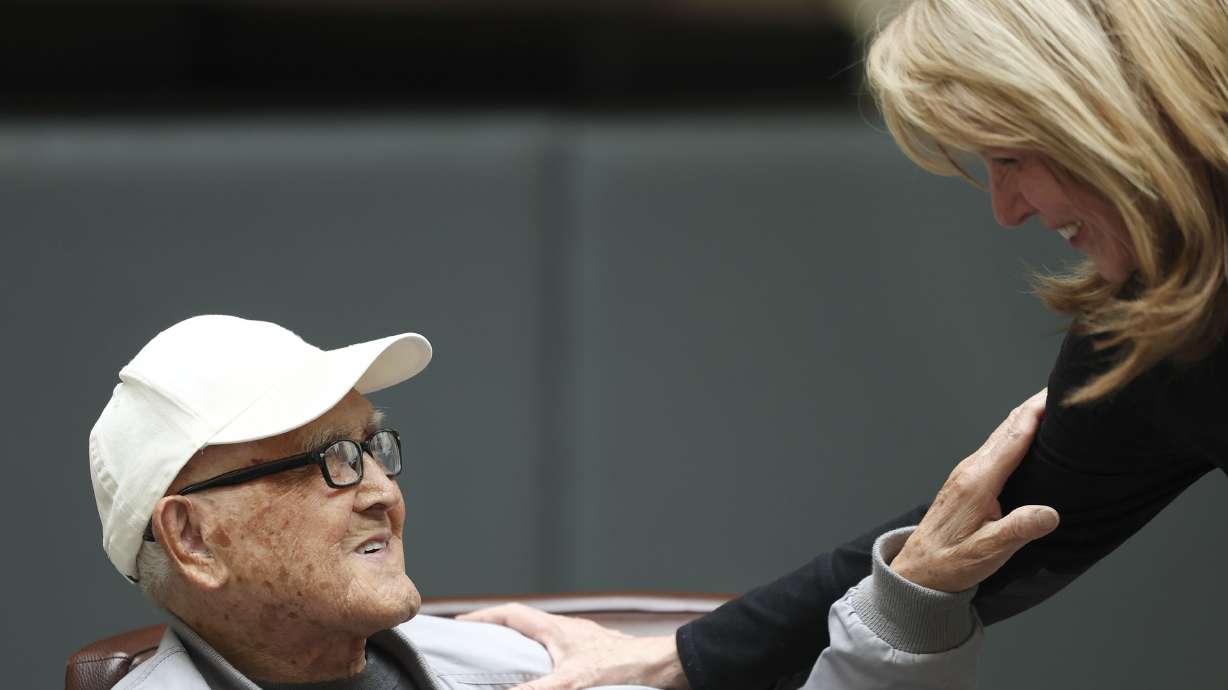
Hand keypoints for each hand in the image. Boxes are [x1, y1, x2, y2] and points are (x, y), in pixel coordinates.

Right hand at [456, 603, 688, 689]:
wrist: (655, 664)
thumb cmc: (618, 666)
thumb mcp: (571, 681)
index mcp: (554, 628)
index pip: (510, 613)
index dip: (483, 616)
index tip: (461, 623)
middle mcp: (564, 627)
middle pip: (521, 620)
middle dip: (495, 626)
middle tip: (474, 638)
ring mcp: (577, 637)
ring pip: (538, 632)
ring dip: (517, 638)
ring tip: (499, 654)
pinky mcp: (589, 649)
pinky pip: (553, 644)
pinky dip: (537, 651)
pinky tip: (540, 668)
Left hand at [891, 389, 1059, 591]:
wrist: (918, 569)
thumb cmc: (951, 562)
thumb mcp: (987, 552)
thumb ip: (1017, 530)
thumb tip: (1049, 513)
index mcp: (978, 481)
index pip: (1013, 438)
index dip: (1036, 413)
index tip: (1057, 393)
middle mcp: (971, 469)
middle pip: (1008, 428)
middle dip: (1035, 406)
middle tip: (1064, 388)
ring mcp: (967, 472)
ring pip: (1001, 435)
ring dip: (1025, 417)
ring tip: (1051, 404)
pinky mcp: (967, 479)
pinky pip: (996, 446)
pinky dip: (1015, 432)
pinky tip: (1027, 434)